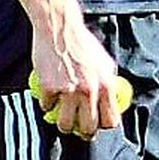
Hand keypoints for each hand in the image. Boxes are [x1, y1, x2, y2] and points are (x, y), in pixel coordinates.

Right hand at [29, 19, 120, 139]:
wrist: (59, 27)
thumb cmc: (82, 42)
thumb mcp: (104, 62)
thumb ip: (108, 83)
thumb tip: (111, 101)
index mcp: (105, 86)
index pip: (110, 120)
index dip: (104, 126)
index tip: (98, 125)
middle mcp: (88, 91)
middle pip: (88, 128)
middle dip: (84, 133)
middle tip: (79, 128)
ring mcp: (67, 91)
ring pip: (65, 125)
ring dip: (63, 125)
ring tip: (62, 119)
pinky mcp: (48, 87)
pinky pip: (46, 107)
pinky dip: (47, 104)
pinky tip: (49, 96)